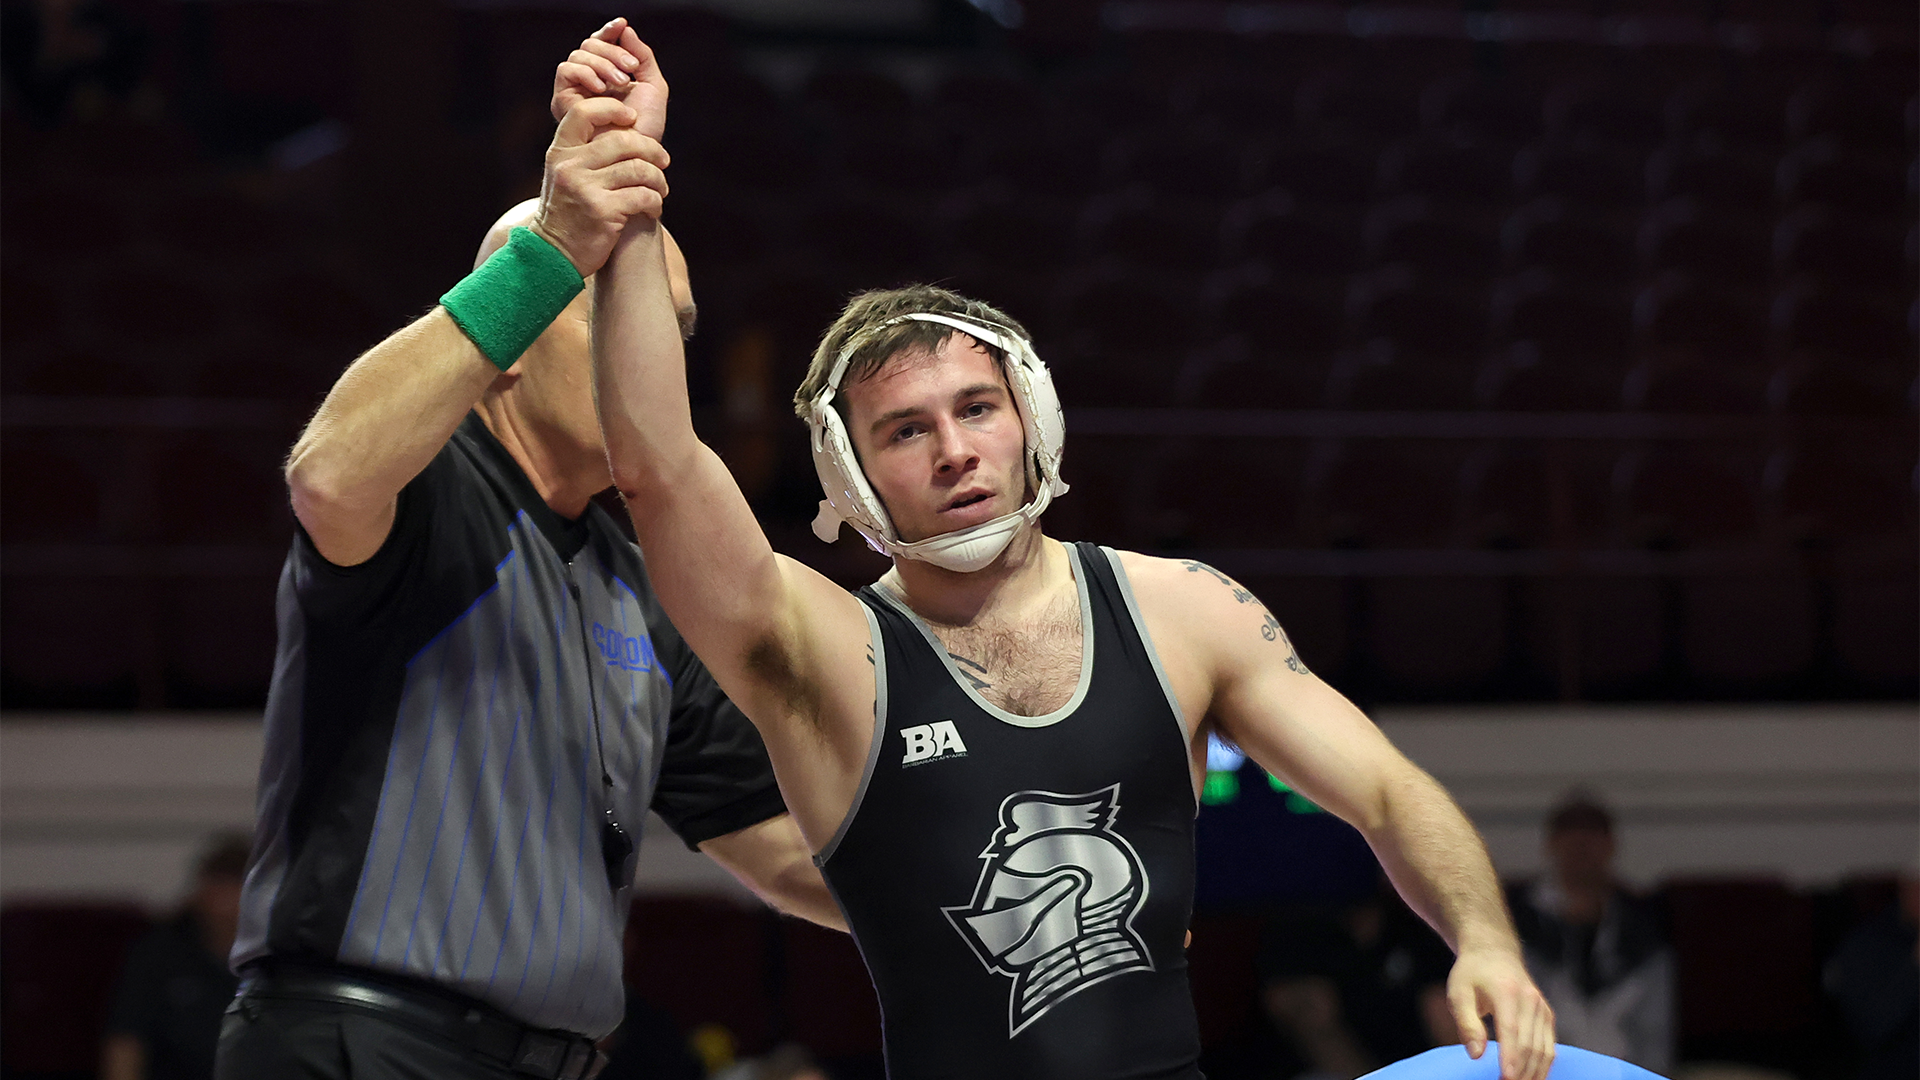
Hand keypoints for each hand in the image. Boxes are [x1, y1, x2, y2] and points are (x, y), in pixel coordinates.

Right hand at [533, 97, 670, 276]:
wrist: (554, 255)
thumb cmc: (567, 212)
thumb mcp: (564, 175)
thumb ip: (584, 152)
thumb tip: (625, 128)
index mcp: (560, 152)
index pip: (584, 112)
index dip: (613, 109)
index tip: (633, 119)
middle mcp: (570, 166)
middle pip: (623, 141)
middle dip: (651, 149)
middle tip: (663, 161)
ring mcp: (586, 189)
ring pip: (638, 169)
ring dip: (658, 179)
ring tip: (661, 189)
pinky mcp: (603, 212)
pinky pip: (643, 196)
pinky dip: (655, 201)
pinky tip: (653, 208)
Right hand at [549, 17, 666, 140]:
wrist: (636, 156)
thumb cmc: (647, 129)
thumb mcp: (653, 88)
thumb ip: (643, 57)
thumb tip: (625, 29)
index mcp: (608, 77)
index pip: (601, 44)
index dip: (609, 31)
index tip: (622, 24)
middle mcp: (589, 83)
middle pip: (589, 46)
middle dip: (612, 50)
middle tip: (631, 68)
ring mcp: (575, 92)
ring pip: (577, 55)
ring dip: (601, 62)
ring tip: (621, 81)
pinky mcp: (563, 103)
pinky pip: (566, 71)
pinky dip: (585, 72)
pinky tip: (601, 88)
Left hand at [1446, 947, 1553, 1079]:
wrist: (1494, 952)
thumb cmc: (1471, 974)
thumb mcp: (1458, 993)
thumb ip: (1466, 1023)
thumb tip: (1476, 1054)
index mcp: (1507, 992)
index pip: (1512, 1031)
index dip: (1510, 1058)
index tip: (1505, 1079)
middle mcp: (1531, 1000)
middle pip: (1530, 1044)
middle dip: (1521, 1072)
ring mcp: (1542, 1007)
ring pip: (1543, 1049)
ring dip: (1533, 1073)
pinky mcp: (1547, 1015)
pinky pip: (1549, 1045)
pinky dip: (1543, 1065)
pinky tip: (1532, 1078)